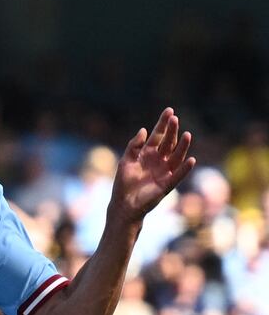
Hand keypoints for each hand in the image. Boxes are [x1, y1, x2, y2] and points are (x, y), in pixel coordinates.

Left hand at [112, 108, 196, 222]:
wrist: (124, 204)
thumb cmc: (124, 182)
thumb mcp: (126, 160)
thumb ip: (134, 146)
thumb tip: (144, 130)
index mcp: (147, 153)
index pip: (157, 136)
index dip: (163, 124)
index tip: (170, 111)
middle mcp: (158, 161)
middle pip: (168, 143)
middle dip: (172, 131)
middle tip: (176, 118)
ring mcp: (164, 172)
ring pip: (176, 156)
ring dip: (182, 147)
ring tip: (187, 134)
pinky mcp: (167, 184)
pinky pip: (178, 175)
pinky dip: (184, 168)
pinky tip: (191, 159)